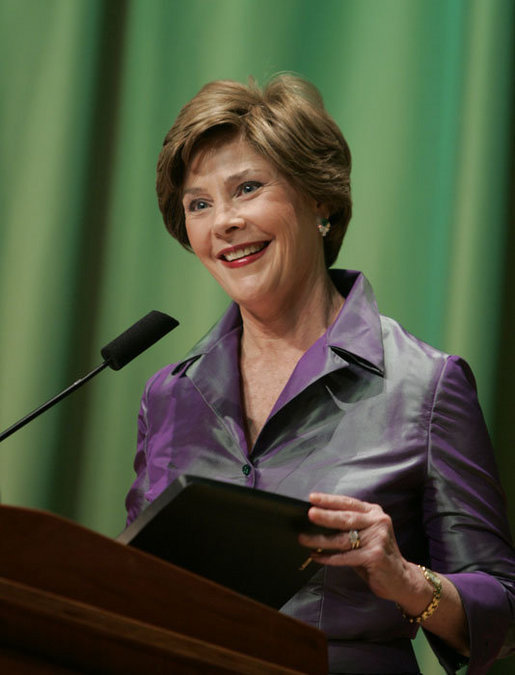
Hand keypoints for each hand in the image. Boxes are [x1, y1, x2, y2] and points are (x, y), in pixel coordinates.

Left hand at [299, 492, 422, 603]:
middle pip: (346, 518)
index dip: (330, 500)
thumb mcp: (365, 535)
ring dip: (320, 540)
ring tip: (304, 539)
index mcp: (374, 513)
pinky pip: (345, 557)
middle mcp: (378, 522)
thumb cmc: (375, 555)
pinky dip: (328, 557)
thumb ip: (348, 526)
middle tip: (308, 514)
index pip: (348, 503)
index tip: (312, 498)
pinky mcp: (375, 556)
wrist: (400, 579)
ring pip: (343, 539)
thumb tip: (318, 520)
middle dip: (325, 516)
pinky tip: (316, 556)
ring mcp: (378, 539)